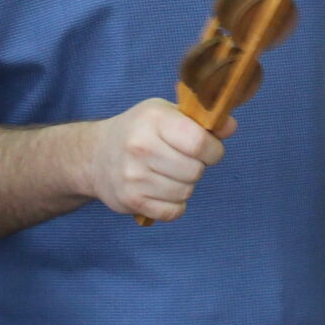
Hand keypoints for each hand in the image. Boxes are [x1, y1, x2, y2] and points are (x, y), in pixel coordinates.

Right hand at [84, 98, 232, 222]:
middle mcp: (141, 146)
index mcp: (154, 119)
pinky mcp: (131, 200)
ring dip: (184, 186)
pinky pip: (173, 211)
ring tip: (169, 173)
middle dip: (197, 168)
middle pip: (195, 171)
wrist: (95, 155)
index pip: (199, 143)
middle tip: (183, 161)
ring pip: (185, 192)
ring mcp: (133, 175)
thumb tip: (230, 126)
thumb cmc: (139, 131)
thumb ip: (201, 121)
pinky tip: (163, 190)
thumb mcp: (167, 113)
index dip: (213, 150)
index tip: (209, 150)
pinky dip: (174, 205)